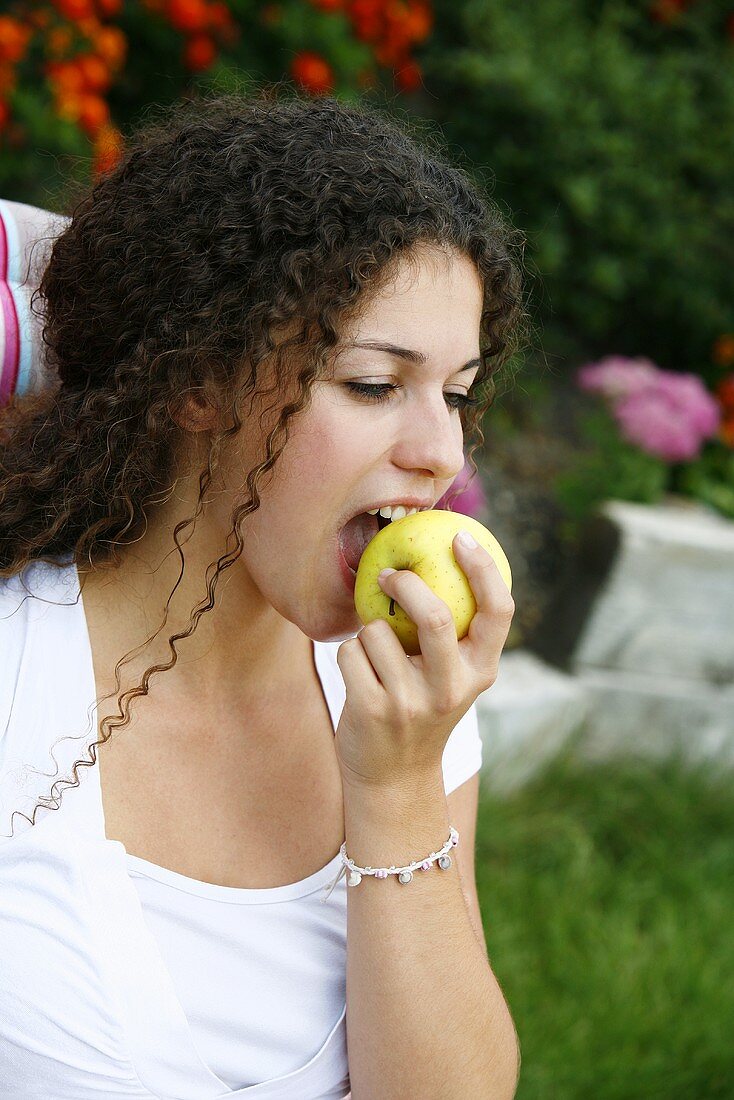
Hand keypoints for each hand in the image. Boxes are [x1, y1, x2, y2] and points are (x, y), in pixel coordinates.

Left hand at [334, 532, 514, 791]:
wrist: (393, 778)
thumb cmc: (421, 707)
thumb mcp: (452, 676)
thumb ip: (453, 632)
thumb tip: (438, 554)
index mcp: (482, 671)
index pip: (498, 611)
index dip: (484, 568)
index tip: (461, 537)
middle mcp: (453, 688)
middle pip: (433, 616)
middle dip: (406, 584)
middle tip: (390, 573)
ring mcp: (412, 703)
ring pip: (378, 631)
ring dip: (368, 631)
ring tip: (375, 656)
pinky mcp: (373, 711)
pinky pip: (349, 652)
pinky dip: (348, 655)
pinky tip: (359, 676)